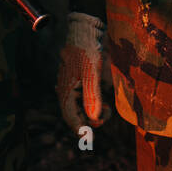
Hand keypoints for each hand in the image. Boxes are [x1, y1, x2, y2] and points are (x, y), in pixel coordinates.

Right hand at [57, 12, 110, 132]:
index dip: (80, 129)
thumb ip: (92, 97)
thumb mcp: (91, 74)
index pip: (70, 117)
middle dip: (88, 121)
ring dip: (91, 113)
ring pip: (78, 107)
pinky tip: (103, 103)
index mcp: (64, 91)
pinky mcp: (76, 81)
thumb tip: (94, 119)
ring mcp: (70, 86)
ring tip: (106, 110)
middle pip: (74, 114)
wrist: (84, 32)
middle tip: (103, 120)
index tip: (89, 138)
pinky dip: (91, 104)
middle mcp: (65, 90)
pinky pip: (81, 99)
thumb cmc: (86, 52)